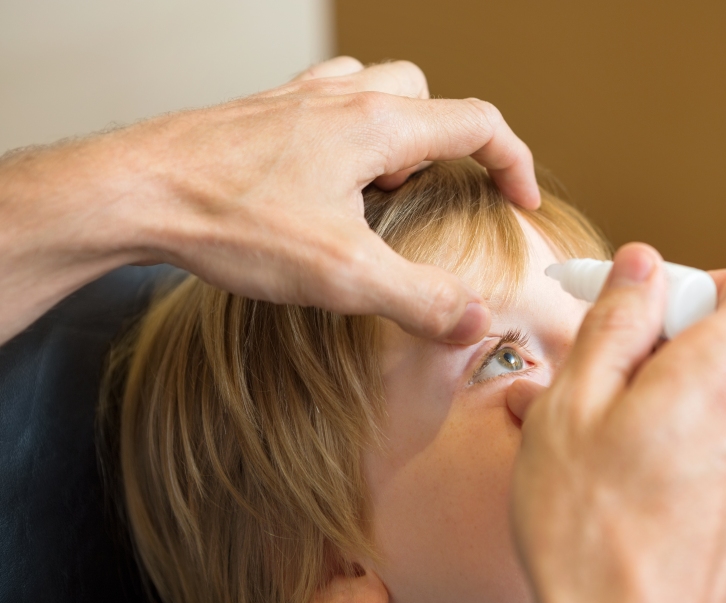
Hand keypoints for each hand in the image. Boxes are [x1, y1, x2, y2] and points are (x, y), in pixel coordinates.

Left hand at [0, 57, 538, 344]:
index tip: (522, 201)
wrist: (134, 191)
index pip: (478, 123)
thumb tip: (476, 322)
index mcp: (378, 127)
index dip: (514, 162)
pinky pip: (324, 102)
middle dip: (449, 145)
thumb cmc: (233, 221)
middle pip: (428, 97)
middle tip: (433, 196)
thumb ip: (420, 298)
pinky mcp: (261, 116)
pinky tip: (321, 176)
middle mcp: (343, 100)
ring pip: (375, 90)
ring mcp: (297, 101)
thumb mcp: (343, 274)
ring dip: (396, 132)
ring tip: (379, 188)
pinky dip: (345, 131)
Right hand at [507, 243, 725, 602]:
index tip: (661, 302)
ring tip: (595, 436)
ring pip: (716, 403)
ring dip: (660, 400)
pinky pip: (718, 449)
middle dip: (666, 347)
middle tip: (600, 376)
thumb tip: (641, 268)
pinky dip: (676, 443)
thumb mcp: (571, 407)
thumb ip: (614, 325)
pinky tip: (621, 476)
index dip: (716, 282)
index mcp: (716, 382)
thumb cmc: (587, 536)